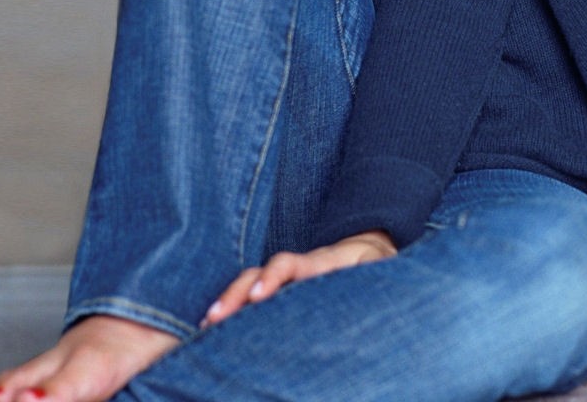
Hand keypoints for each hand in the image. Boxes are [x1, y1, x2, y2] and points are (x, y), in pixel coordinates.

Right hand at [201, 229, 397, 327]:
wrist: (369, 254)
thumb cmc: (375, 268)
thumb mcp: (379, 270)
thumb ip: (375, 274)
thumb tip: (379, 286)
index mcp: (322, 264)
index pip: (292, 263)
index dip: (274, 275)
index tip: (259, 295)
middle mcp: (297, 270)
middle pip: (259, 273)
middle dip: (236, 293)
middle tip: (216, 317)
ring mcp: (286, 280)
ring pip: (250, 285)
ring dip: (228, 303)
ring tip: (207, 327)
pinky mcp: (282, 292)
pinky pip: (252, 299)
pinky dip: (233, 312)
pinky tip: (214, 331)